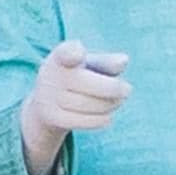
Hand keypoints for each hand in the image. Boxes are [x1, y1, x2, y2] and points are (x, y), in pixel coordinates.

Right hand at [20, 40, 131, 174]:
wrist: (47, 102)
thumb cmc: (78, 76)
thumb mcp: (90, 65)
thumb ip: (107, 62)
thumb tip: (123, 61)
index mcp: (61, 55)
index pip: (66, 53)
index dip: (73, 53)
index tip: (79, 54)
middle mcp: (50, 74)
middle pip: (89, 84)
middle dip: (113, 89)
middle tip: (128, 90)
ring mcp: (47, 97)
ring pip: (88, 104)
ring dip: (110, 105)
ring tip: (119, 101)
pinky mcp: (51, 117)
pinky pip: (83, 121)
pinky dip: (101, 119)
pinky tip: (109, 116)